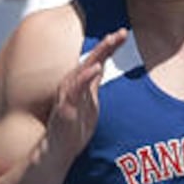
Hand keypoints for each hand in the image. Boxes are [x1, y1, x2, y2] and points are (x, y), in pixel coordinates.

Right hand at [45, 29, 127, 163]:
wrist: (59, 150)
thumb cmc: (74, 128)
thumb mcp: (90, 102)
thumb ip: (93, 84)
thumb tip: (100, 67)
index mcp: (81, 83)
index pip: (98, 60)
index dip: (110, 46)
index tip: (124, 34)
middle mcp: (73, 83)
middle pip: (92, 59)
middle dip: (107, 44)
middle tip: (122, 32)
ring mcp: (68, 94)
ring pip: (83, 69)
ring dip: (97, 54)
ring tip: (110, 41)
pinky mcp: (65, 106)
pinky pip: (75, 89)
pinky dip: (85, 76)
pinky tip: (95, 67)